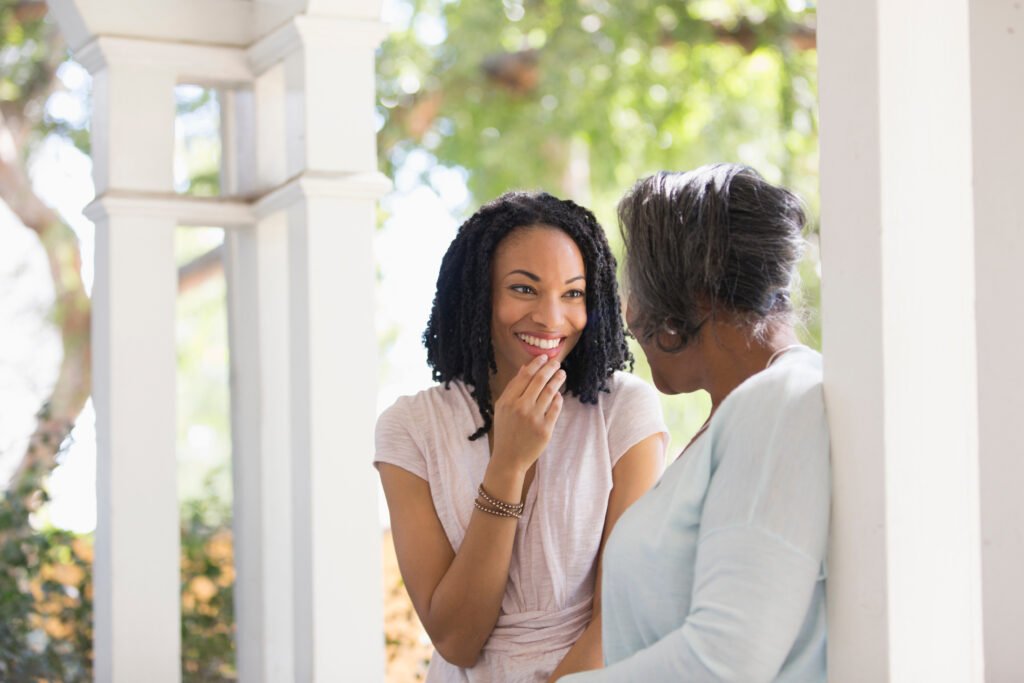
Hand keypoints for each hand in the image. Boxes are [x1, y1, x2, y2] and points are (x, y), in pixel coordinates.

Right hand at [491, 355, 565, 472]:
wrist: (509, 458)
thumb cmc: (505, 431)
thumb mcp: (502, 408)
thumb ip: (513, 388)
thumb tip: (525, 368)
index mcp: (508, 401)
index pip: (525, 376)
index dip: (536, 364)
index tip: (543, 357)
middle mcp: (521, 407)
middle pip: (539, 381)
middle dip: (550, 368)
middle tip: (556, 362)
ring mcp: (534, 418)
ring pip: (550, 392)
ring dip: (557, 380)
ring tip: (562, 374)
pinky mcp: (545, 429)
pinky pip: (556, 408)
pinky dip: (558, 399)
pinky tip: (559, 394)